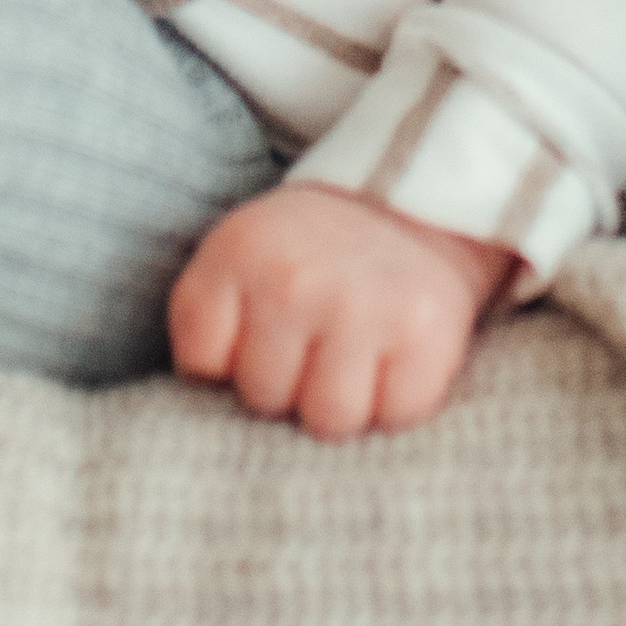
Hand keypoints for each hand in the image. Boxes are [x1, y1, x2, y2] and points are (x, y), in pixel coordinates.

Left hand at [168, 179, 514, 437]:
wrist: (405, 205)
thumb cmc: (305, 255)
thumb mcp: (236, 260)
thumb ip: (205, 327)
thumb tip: (205, 416)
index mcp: (237, 254)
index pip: (201, 366)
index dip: (225, 367)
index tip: (250, 340)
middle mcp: (294, 279)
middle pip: (265, 399)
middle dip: (283, 388)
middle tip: (308, 347)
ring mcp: (361, 306)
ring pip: (330, 421)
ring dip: (339, 403)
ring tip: (347, 359)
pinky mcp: (425, 333)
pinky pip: (396, 418)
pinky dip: (395, 402)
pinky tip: (390, 359)